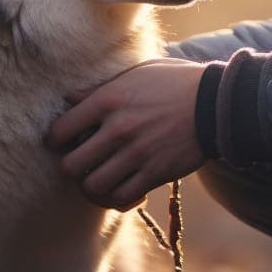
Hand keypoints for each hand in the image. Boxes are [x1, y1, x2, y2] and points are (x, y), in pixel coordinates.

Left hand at [47, 58, 206, 210]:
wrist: (217, 102)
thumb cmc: (175, 82)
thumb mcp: (136, 74)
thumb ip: (100, 89)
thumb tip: (69, 99)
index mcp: (109, 99)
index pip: (60, 130)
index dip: (54, 141)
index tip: (61, 144)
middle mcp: (118, 128)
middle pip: (71, 166)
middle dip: (72, 169)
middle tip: (82, 165)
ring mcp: (137, 153)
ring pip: (93, 186)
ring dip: (93, 187)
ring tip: (101, 180)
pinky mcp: (156, 172)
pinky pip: (123, 197)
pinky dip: (119, 198)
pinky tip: (126, 188)